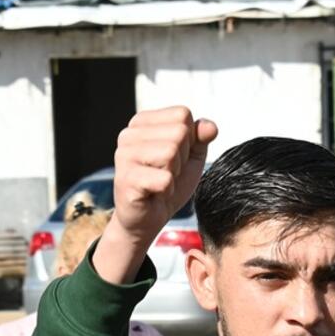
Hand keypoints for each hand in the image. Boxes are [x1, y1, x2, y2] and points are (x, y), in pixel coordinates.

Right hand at [95, 107, 218, 284]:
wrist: (147, 220)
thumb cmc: (166, 186)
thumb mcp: (190, 158)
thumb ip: (200, 138)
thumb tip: (210, 127)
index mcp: (142, 122)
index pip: (182, 115)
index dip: (188, 140)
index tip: (174, 159)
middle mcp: (128, 134)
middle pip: (179, 132)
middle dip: (182, 159)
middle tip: (168, 174)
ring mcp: (124, 156)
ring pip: (171, 153)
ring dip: (174, 175)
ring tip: (160, 183)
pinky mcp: (126, 179)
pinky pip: (165, 179)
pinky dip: (167, 191)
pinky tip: (154, 194)